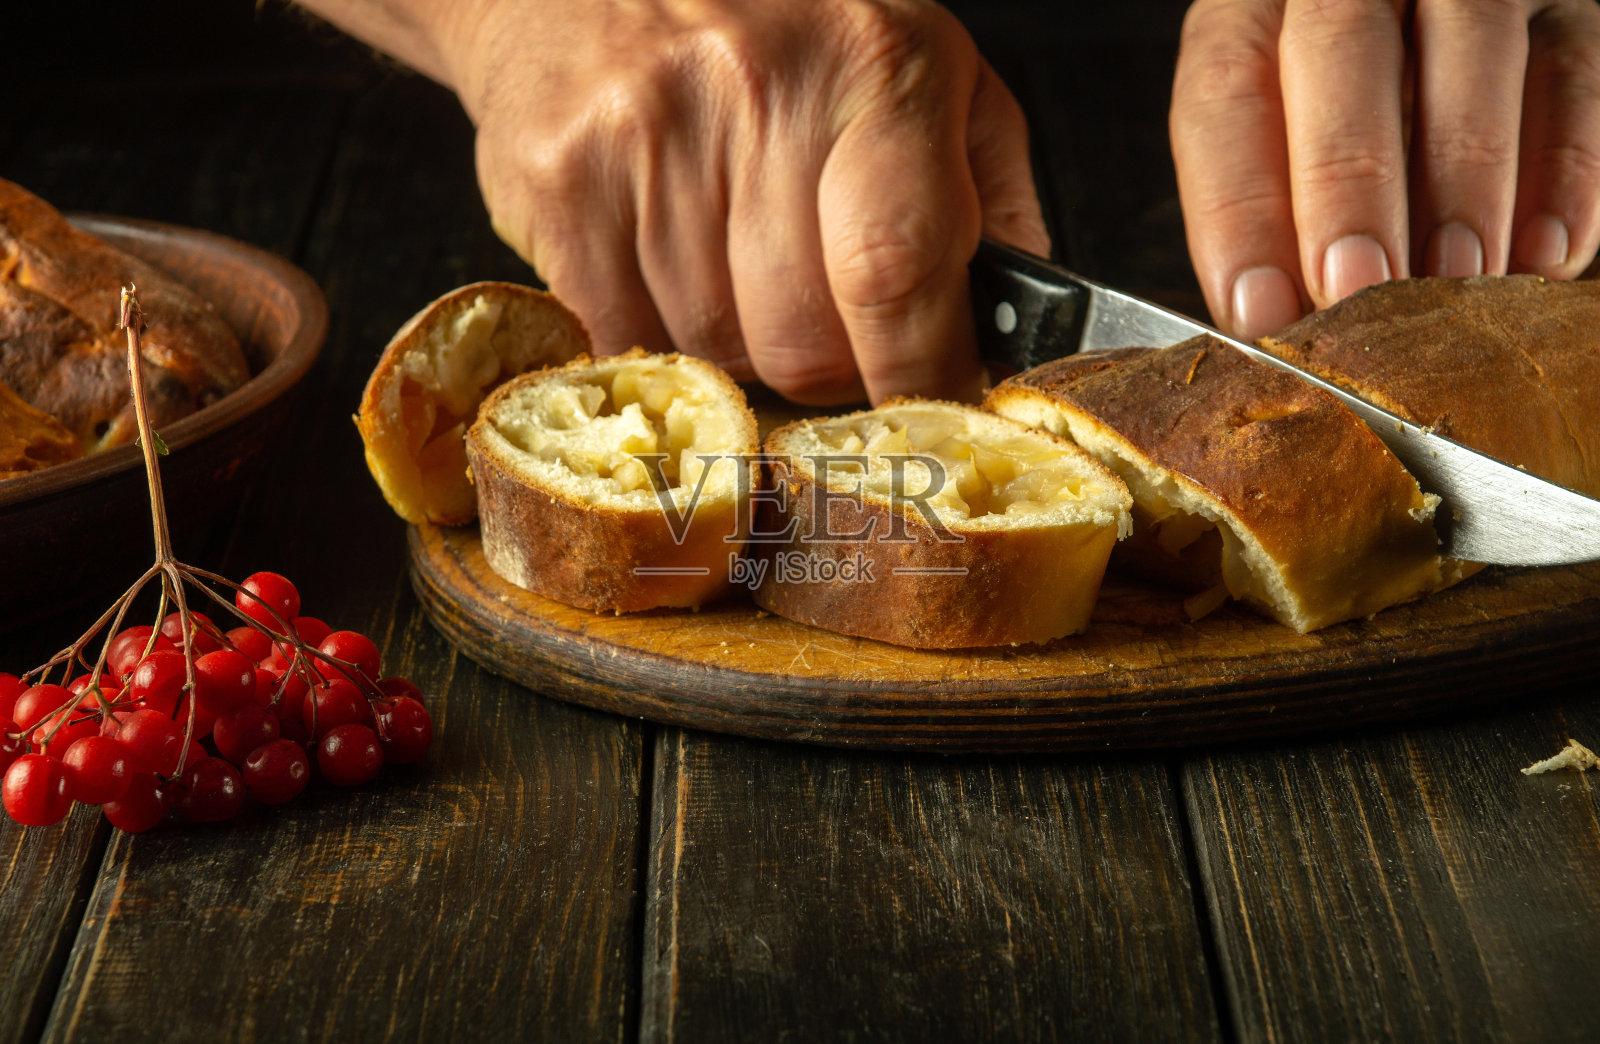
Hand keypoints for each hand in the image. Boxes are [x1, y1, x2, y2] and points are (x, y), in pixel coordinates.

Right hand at [409, 0, 1046, 404]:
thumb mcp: (914, 64)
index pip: (899, 276)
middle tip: (819, 329)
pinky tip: (664, 274)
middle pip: (803, 346)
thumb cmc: (774, 26)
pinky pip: (627, 341)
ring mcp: (648, 139)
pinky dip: (656, 341)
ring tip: (730, 269)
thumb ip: (982, 188)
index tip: (927, 406)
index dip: (918, 375)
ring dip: (736, 349)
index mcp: (875, 66)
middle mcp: (758, 93)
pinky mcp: (563, 182)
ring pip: (716, 356)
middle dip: (825, 371)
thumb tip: (1013, 324)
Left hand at [1171, 0, 1599, 339]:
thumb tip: (1278, 326)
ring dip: (1464, 183)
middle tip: (1357, 289)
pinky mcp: (1571, 7)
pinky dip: (1565, 171)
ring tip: (1454, 283)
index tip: (1260, 309)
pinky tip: (1543, 255)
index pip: (1226, 91)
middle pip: (1341, 55)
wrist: (1429, 31)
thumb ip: (1273, 211)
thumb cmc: (1335, 112)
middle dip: (1348, 186)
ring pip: (1473, 52)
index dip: (1238, 208)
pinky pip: (1577, 76)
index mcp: (1256, 11)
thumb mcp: (1281, 137)